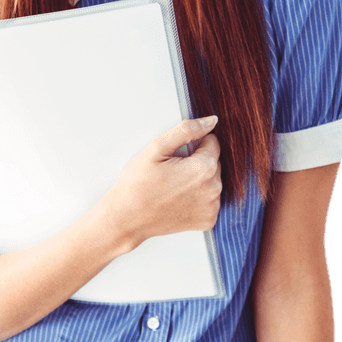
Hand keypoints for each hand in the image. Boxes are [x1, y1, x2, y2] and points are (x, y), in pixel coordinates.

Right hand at [101, 116, 221, 248]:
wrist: (127, 218)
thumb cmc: (137, 184)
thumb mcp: (156, 148)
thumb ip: (186, 130)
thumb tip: (212, 121)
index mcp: (204, 168)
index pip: (212, 142)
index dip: (193, 145)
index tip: (175, 156)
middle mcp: (214, 189)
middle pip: (214, 162)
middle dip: (197, 162)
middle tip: (171, 172)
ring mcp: (212, 207)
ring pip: (213, 181)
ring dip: (199, 179)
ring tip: (174, 186)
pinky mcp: (208, 220)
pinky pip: (210, 200)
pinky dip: (199, 198)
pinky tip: (180, 200)